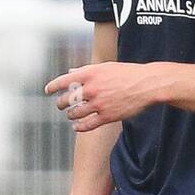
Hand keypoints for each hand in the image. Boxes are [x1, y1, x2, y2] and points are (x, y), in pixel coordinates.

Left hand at [45, 62, 166, 130]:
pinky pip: (88, 125)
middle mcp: (91, 88)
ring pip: (75, 113)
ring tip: (71, 115)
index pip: (63, 81)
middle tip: (61, 105)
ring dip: (70, 115)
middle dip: (61, 103)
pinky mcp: (107, 116)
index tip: (48, 91)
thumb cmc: (128, 73)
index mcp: (90, 73)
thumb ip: (86, 70)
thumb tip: (71, 72)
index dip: (52, 86)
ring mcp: (99, 103)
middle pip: (67, 99)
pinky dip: (79, 127)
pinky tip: (76, 127)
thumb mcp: (106, 67)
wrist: (147, 84)